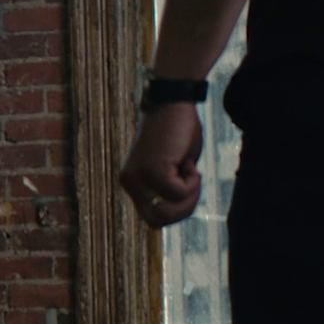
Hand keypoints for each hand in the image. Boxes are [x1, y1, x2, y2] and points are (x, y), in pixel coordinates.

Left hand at [119, 103, 204, 227]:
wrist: (173, 102)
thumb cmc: (178, 132)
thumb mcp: (172, 168)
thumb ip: (168, 190)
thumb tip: (176, 213)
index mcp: (131, 183)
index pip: (153, 219)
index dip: (176, 211)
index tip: (187, 189)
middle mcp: (129, 182)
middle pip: (159, 221)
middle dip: (185, 208)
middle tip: (194, 183)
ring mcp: (138, 177)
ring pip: (168, 211)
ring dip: (190, 196)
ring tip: (192, 172)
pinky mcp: (152, 169)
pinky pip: (179, 192)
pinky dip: (193, 182)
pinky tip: (189, 161)